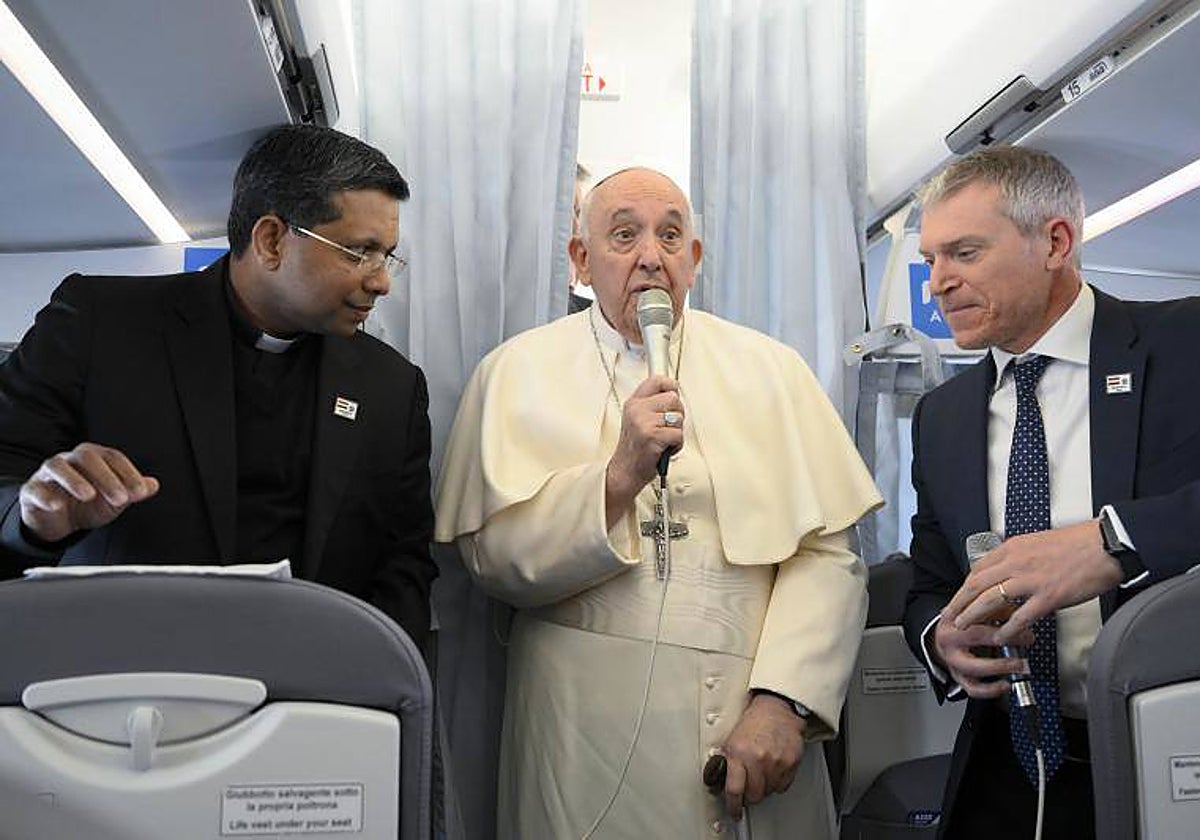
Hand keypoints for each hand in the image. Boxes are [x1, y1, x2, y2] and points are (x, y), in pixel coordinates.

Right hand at [19, 443, 159, 542]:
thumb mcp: (114, 500)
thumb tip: (153, 485)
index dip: (129, 473)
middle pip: (87, 457)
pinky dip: (45, 495)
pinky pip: (35, 488)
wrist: (57, 521)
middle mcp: (70, 460)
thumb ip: (133, 491)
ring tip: (89, 495)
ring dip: (74, 480)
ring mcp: (48, 473)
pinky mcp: (31, 489)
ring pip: (57, 466)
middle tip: (121, 499)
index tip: (140, 493)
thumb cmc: (88, 504)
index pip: (113, 458)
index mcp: (95, 458)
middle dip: (106, 477)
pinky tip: (57, 505)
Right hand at [604, 376, 683, 526]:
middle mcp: (637, 410)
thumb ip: (652, 406)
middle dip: (678, 414)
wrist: (625, 472)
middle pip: (673, 398)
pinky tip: (665, 449)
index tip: (673, 392)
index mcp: (633, 403)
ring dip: (677, 432)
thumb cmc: (635, 449)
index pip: (656, 381)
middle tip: (668, 427)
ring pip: (678, 418)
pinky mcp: (652, 436)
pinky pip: (678, 434)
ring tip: (664, 440)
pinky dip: (676, 445)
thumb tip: (674, 394)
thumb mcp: (637, 420)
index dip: (670, 385)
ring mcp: (643, 422)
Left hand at [720, 693, 804, 819]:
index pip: (734, 789)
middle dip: (750, 793)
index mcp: (738, 752)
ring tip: (761, 769)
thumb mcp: (731, 740)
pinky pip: (783, 785)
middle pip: (754, 795)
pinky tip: (773, 767)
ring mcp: (776, 762)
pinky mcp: (791, 763)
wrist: (776, 709)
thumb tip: (718, 786)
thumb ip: (726, 764)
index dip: (733, 805)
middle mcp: (757, 758)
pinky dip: (777, 781)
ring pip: (768, 792)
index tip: (734, 811)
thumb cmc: (753, 722)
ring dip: (764, 786)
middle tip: (748, 784)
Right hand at [930, 615, 1033, 698]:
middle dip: (1005, 637)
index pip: (976, 612)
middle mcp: (948, 639)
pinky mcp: (957, 677)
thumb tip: (1021, 610)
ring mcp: (951, 660)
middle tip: (1027, 639)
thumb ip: (996, 608)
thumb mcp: (975, 610)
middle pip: (974, 636)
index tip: (1022, 617)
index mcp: (952, 617)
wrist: (945, 639)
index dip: (1000, 613)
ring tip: (1018, 664)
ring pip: (973, 667)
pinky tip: (1006, 685)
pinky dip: (991, 689)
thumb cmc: (965, 624)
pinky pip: (973, 688)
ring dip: (999, 666)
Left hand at [943, 520, 1121, 644]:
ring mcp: (1031, 580)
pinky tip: (1000, 637)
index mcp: (1014, 548)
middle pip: (977, 583)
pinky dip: (1006, 629)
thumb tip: (1010, 569)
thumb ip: (1021, 556)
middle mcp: (1017, 562)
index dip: (966, 585)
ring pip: (990, 600)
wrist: (1106, 545)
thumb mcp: (1039, 542)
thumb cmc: (1079, 544)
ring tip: (964, 626)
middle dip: (959, 601)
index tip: (960, 596)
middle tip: (950, 613)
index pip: (979, 567)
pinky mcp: (1048, 596)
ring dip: (973, 615)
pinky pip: (1020, 617)